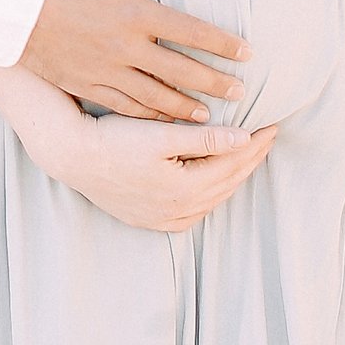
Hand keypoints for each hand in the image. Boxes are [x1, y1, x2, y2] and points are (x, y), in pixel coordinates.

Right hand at [19, 0, 245, 121]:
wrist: (10, 0)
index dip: (223, 44)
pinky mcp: (85, 84)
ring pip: (155, 96)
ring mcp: (105, 70)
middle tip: (240, 94)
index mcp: (137, 12)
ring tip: (208, 117)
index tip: (248, 54)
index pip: (192, 32)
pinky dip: (148, 116)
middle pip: (180, 71)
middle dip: (214, 83)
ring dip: (185, 108)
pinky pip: (124, 106)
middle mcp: (127, 47)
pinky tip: (162, 123)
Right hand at [49, 112, 280, 233]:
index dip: (255, 144)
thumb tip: (245, 139)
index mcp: (185, 191)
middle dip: (250, 160)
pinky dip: (209, 194)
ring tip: (247, 156)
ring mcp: (162, 220)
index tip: (272, 125)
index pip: (233, 164)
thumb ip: (206, 139)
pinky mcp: (149, 220)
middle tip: (268, 138)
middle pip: (226, 184)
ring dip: (232, 177)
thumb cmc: (114, 140)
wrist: (72, 156)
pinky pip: (192, 211)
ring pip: (212, 199)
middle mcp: (177, 212)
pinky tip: (213, 182)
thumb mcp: (162, 135)